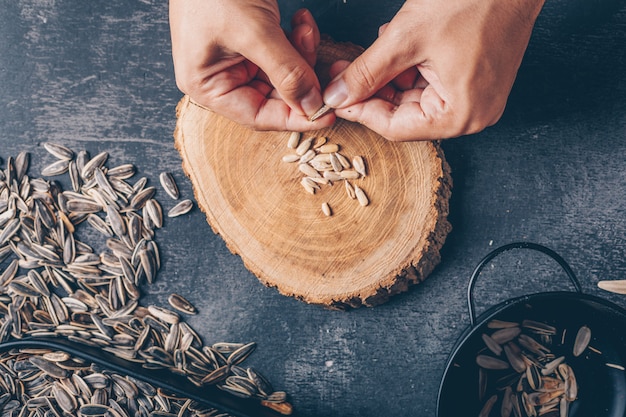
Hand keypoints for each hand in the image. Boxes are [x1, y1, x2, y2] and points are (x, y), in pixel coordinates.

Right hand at [169, 1, 333, 130]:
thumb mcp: (254, 33)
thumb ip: (286, 72)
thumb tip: (312, 106)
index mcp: (207, 86)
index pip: (257, 115)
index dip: (293, 117)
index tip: (327, 115)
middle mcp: (220, 77)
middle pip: (273, 95)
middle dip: (301, 77)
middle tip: (324, 68)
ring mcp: (236, 58)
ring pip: (283, 73)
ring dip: (301, 53)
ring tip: (304, 29)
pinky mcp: (251, 39)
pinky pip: (282, 51)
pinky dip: (296, 38)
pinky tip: (300, 20)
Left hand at [322, 0, 544, 140]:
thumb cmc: (472, 0)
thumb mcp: (405, 39)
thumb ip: (367, 72)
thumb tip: (336, 96)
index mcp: (460, 116)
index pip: (395, 127)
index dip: (360, 111)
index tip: (335, 96)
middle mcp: (472, 115)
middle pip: (405, 114)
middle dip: (373, 90)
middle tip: (344, 72)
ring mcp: (476, 98)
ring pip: (415, 96)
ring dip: (390, 75)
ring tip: (378, 45)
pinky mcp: (475, 81)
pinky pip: (432, 83)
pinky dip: (410, 66)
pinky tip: (398, 43)